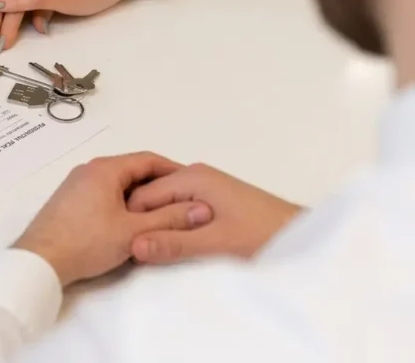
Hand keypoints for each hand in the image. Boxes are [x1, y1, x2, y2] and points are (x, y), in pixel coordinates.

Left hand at [14, 152, 213, 285]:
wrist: (39, 260)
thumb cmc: (87, 242)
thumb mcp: (134, 232)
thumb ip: (169, 219)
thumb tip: (203, 209)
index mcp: (105, 169)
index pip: (147, 160)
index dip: (174, 170)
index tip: (193, 186)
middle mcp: (88, 170)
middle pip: (131, 171)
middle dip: (158, 185)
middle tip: (181, 203)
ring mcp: (75, 184)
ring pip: (116, 184)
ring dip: (139, 196)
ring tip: (161, 215)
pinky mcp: (68, 201)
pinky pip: (102, 194)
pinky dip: (121, 203)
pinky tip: (131, 222)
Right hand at [127, 164, 301, 263]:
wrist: (302, 236)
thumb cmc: (264, 235)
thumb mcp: (217, 243)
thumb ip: (174, 243)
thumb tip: (133, 245)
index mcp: (191, 178)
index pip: (140, 196)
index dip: (131, 222)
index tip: (127, 248)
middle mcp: (193, 176)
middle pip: (150, 198)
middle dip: (143, 224)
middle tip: (141, 254)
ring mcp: (202, 187)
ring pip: (163, 206)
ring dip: (158, 227)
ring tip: (158, 252)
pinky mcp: (210, 199)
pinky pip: (177, 210)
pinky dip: (172, 226)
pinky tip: (175, 245)